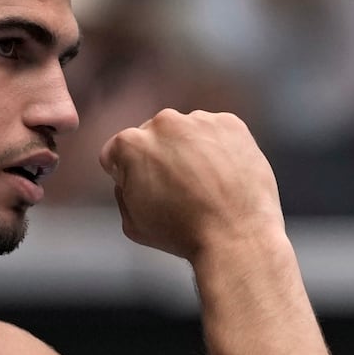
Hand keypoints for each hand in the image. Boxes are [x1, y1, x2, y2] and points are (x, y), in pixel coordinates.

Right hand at [97, 109, 282, 260]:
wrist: (236, 234)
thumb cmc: (184, 233)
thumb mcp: (132, 223)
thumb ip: (123, 192)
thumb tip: (130, 179)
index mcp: (131, 144)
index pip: (118, 151)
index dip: (127, 173)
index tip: (145, 187)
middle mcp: (163, 123)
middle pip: (154, 137)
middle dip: (161, 157)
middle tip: (179, 188)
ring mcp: (199, 120)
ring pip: (187, 132)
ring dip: (191, 150)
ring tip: (205, 185)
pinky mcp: (230, 124)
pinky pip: (217, 133)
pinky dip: (219, 149)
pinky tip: (223, 176)